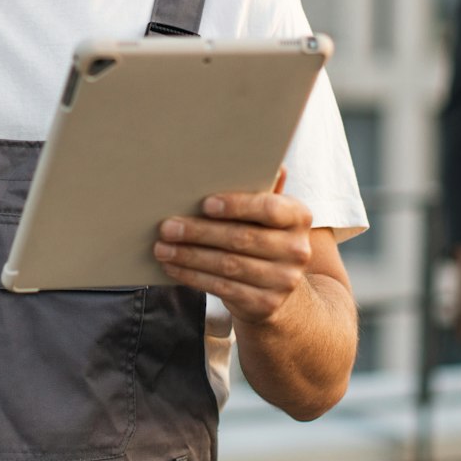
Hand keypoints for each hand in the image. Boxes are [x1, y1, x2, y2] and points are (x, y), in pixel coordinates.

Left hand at [154, 171, 315, 324]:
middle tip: (167, 227)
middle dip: (199, 232)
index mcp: (299, 216)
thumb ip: (259, 190)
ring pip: (227, 265)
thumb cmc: (263, 237)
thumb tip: (252, 156)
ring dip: (188, 256)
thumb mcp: (267, 214)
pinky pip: (222, 288)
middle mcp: (298, 249)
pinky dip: (193, 276)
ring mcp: (284, 280)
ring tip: (161, 247)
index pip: (269, 208)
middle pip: (241, 238)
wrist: (280, 290)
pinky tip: (172, 267)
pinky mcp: (265, 304)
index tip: (205, 204)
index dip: (237, 205)